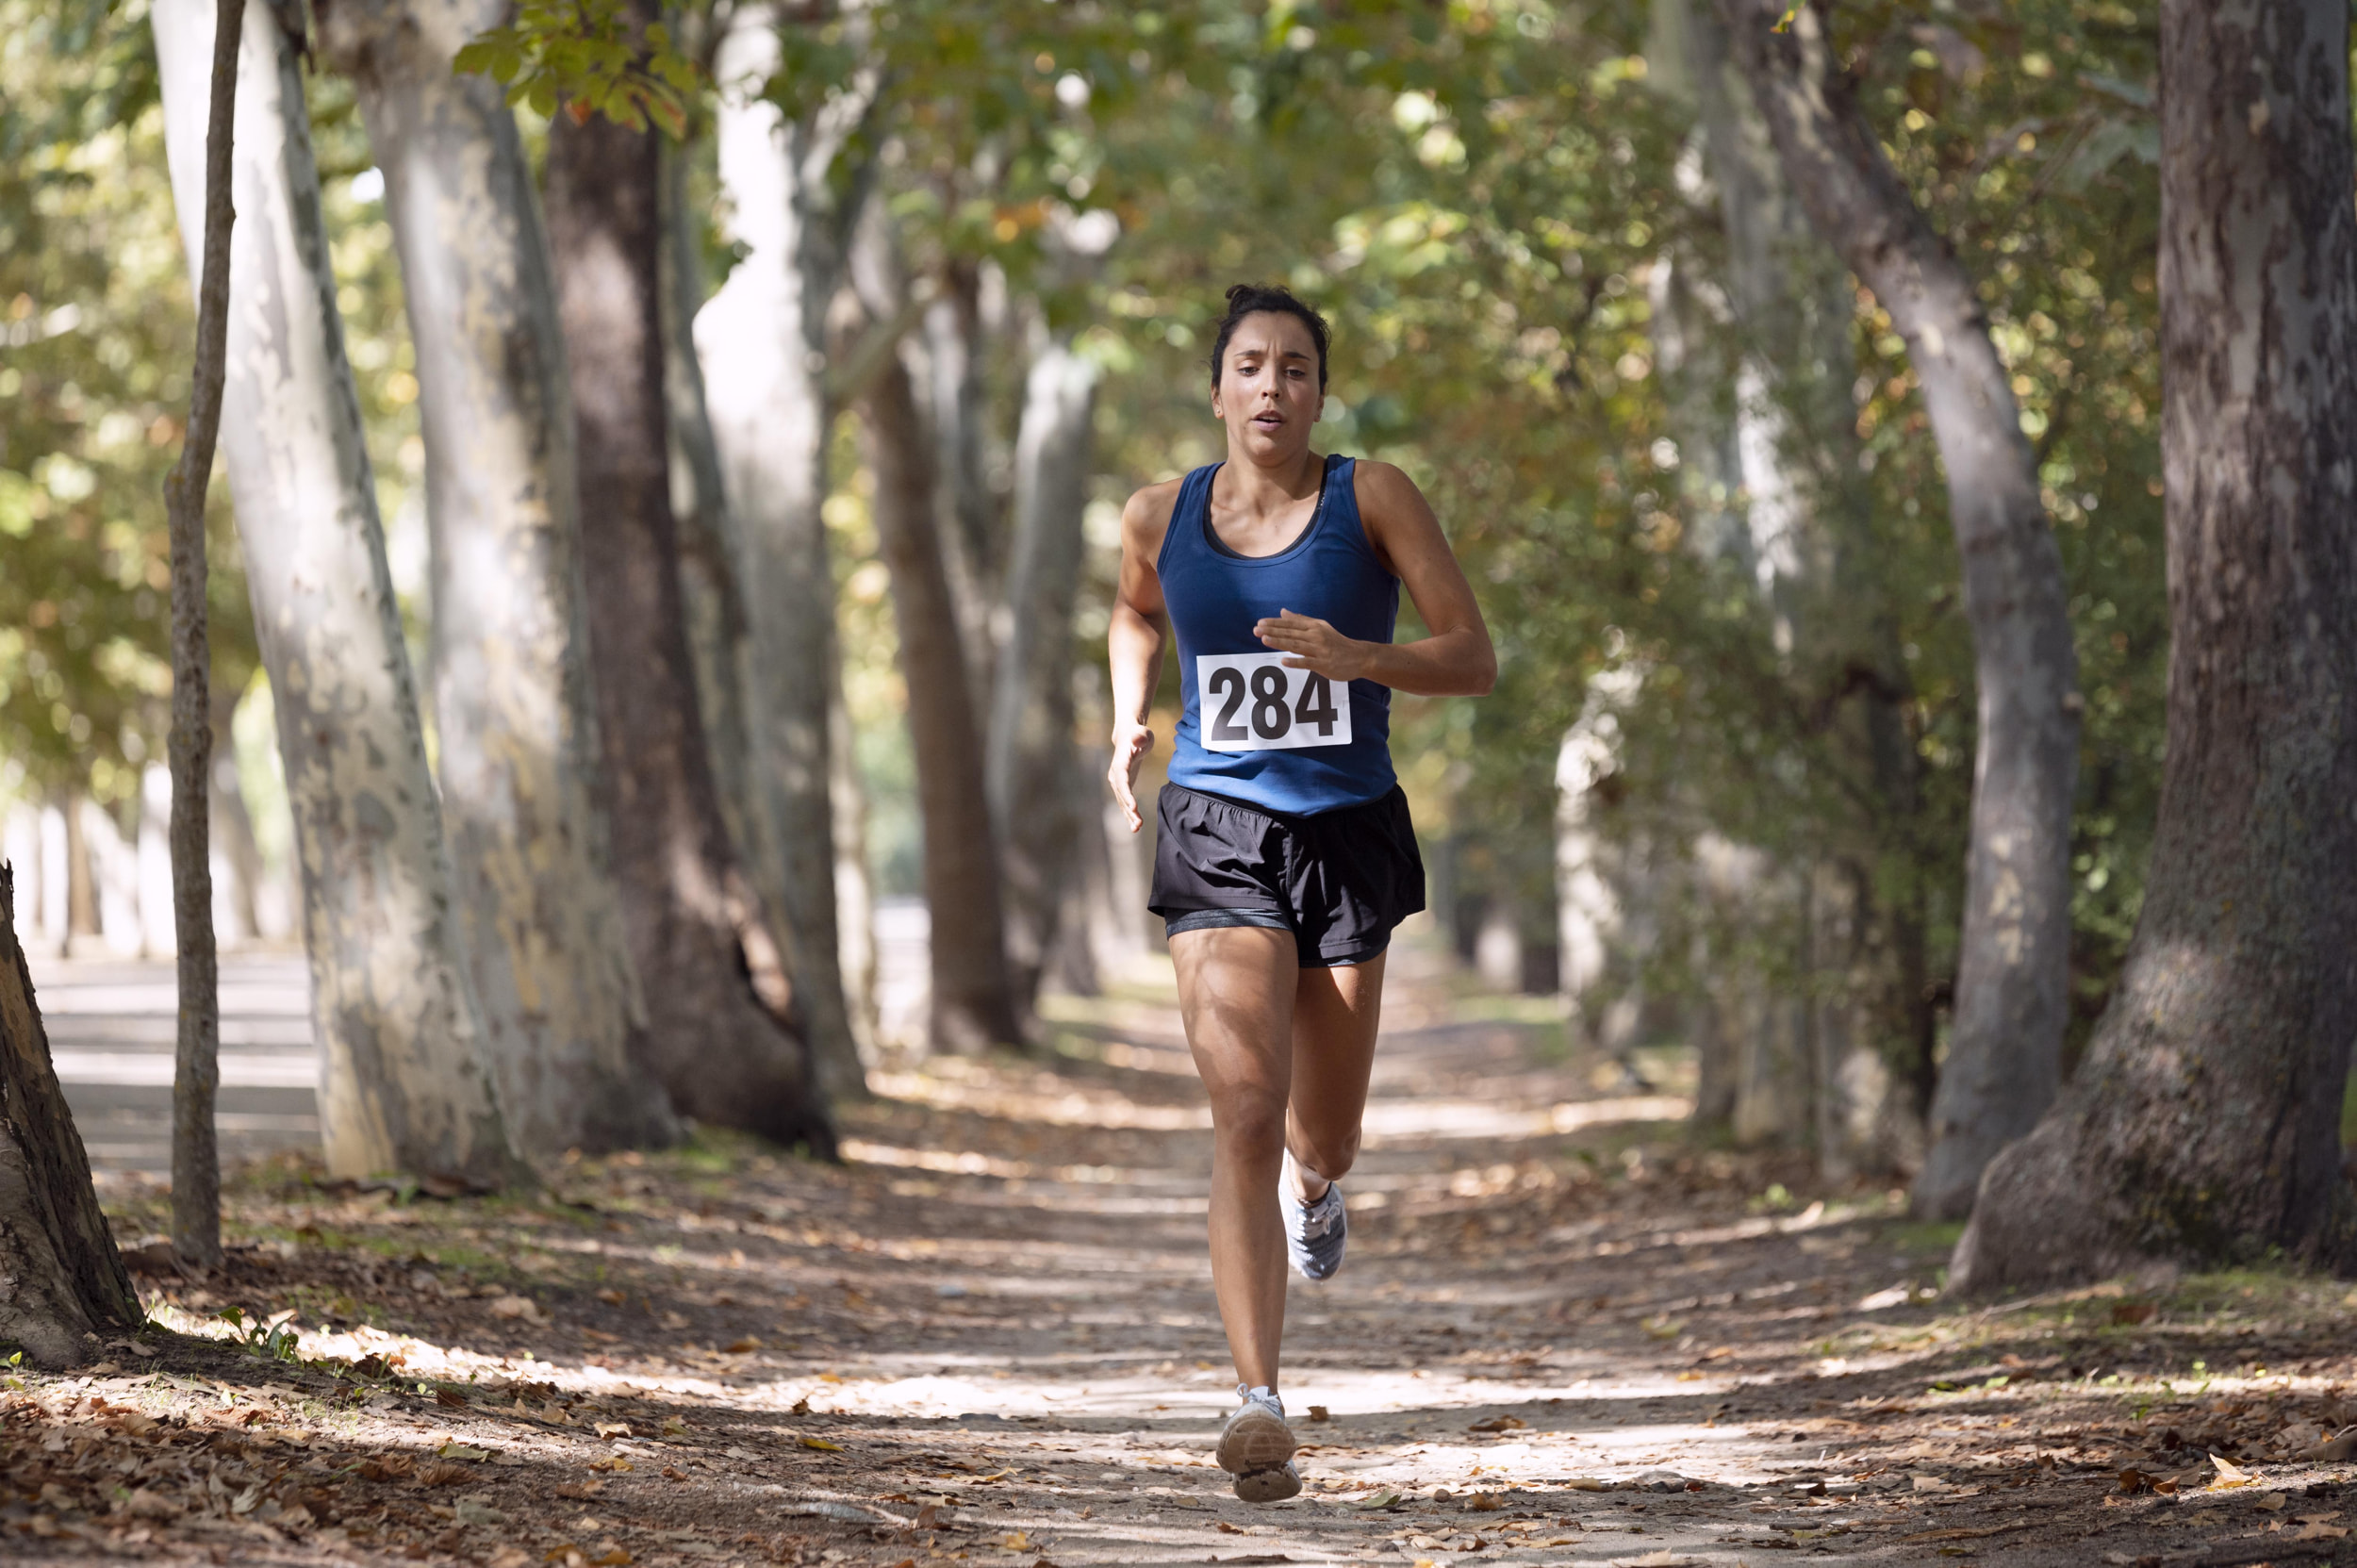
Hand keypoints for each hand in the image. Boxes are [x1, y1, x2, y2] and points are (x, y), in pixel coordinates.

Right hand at [1108, 719, 1155, 832]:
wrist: (1130, 737)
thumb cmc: (1138, 734)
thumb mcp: (1143, 733)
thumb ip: (1140, 736)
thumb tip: (1137, 739)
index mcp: (1120, 762)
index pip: (1122, 780)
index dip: (1127, 794)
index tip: (1134, 806)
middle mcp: (1115, 774)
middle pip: (1121, 794)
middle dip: (1129, 810)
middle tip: (1138, 823)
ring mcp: (1118, 782)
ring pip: (1122, 801)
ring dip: (1129, 816)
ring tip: (1137, 828)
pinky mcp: (1123, 787)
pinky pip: (1125, 802)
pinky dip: (1130, 814)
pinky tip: (1136, 825)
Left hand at [1254, 609, 1370, 681]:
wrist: (1359, 657)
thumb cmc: (1337, 643)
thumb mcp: (1320, 627)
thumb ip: (1301, 620)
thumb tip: (1282, 612)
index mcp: (1314, 627)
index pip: (1291, 624)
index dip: (1275, 623)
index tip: (1260, 623)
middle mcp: (1316, 636)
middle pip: (1290, 633)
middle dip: (1272, 632)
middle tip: (1256, 630)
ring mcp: (1320, 650)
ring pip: (1296, 646)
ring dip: (1279, 643)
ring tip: (1264, 640)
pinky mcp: (1324, 664)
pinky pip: (1307, 663)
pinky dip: (1295, 662)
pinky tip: (1284, 661)